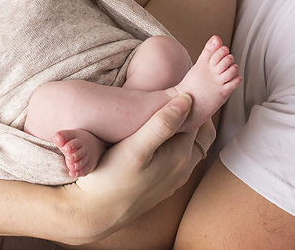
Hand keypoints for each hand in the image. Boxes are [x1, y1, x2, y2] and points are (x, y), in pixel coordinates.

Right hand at [63, 94, 214, 241]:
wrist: (95, 212)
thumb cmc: (111, 178)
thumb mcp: (135, 148)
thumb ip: (162, 124)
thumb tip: (187, 99)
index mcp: (179, 156)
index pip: (198, 120)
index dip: (193, 101)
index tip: (185, 83)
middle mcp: (182, 169)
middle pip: (197, 133)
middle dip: (192, 114)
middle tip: (178, 92)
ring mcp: (172, 179)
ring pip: (187, 146)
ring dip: (181, 128)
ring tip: (167, 109)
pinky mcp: (160, 184)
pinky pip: (176, 157)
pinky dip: (173, 142)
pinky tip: (155, 135)